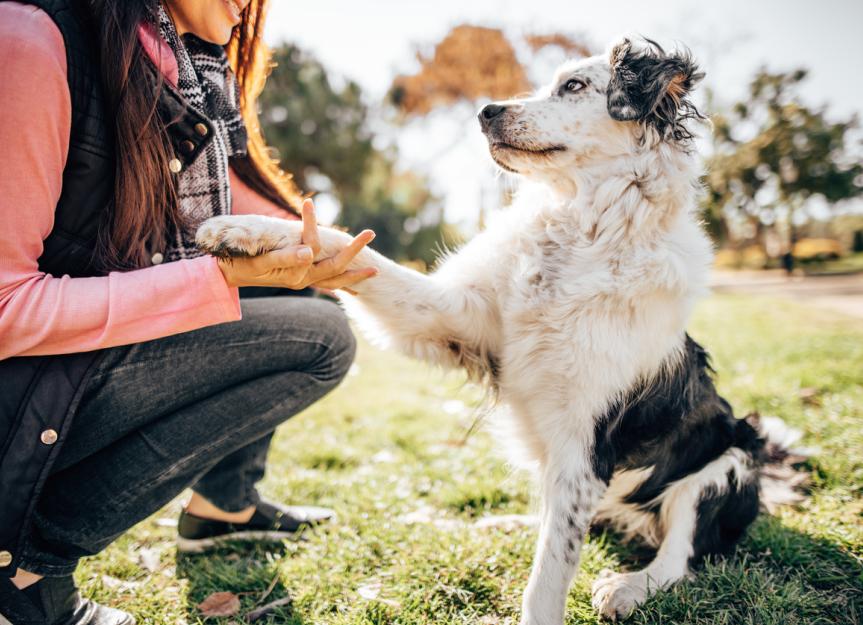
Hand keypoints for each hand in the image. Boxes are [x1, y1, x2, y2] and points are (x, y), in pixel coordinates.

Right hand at [216, 199, 377, 290]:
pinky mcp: (300, 279)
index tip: (308, 203)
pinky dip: (341, 282)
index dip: (311, 225)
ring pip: (334, 278)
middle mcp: (302, 280)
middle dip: (354, 251)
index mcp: (294, 274)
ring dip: (354, 272)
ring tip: (375, 270)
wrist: (225, 276)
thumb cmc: (239, 264)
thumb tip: (310, 251)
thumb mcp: (260, 260)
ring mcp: (302, 281)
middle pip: (334, 266)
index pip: (312, 246)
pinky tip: (353, 282)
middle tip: (371, 233)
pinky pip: (326, 284)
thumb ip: (285, 257)